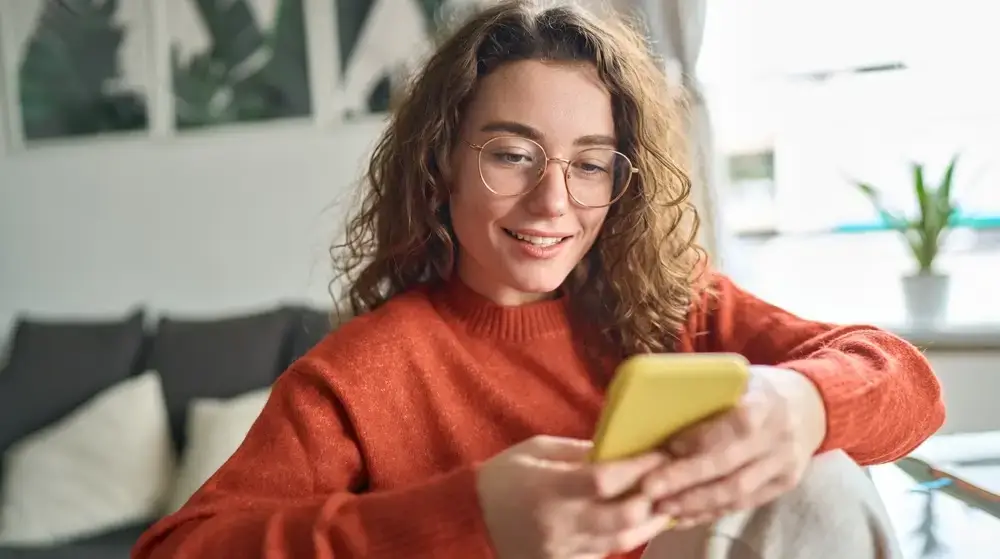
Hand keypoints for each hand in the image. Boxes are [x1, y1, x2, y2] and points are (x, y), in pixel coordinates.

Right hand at [476, 435, 672, 558]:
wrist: (469, 522)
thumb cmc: (501, 479)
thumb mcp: (535, 450)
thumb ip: (577, 451)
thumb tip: (618, 448)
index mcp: (549, 488)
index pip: (605, 480)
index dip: (640, 467)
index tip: (662, 453)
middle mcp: (559, 523)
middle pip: (623, 518)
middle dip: (653, 499)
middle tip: (671, 481)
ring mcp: (563, 550)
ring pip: (622, 542)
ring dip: (649, 522)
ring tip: (665, 503)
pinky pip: (604, 553)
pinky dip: (624, 537)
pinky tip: (636, 522)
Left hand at [640, 365, 826, 528]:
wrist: (812, 405)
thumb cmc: (760, 388)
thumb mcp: (740, 377)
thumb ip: (709, 392)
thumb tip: (658, 408)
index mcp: (765, 402)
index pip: (734, 425)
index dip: (700, 439)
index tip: (666, 448)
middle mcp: (778, 437)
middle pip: (729, 466)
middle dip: (685, 480)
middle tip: (649, 488)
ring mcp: (784, 465)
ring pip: (737, 492)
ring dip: (695, 503)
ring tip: (662, 507)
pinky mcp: (784, 485)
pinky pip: (744, 504)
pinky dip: (711, 512)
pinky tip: (685, 516)